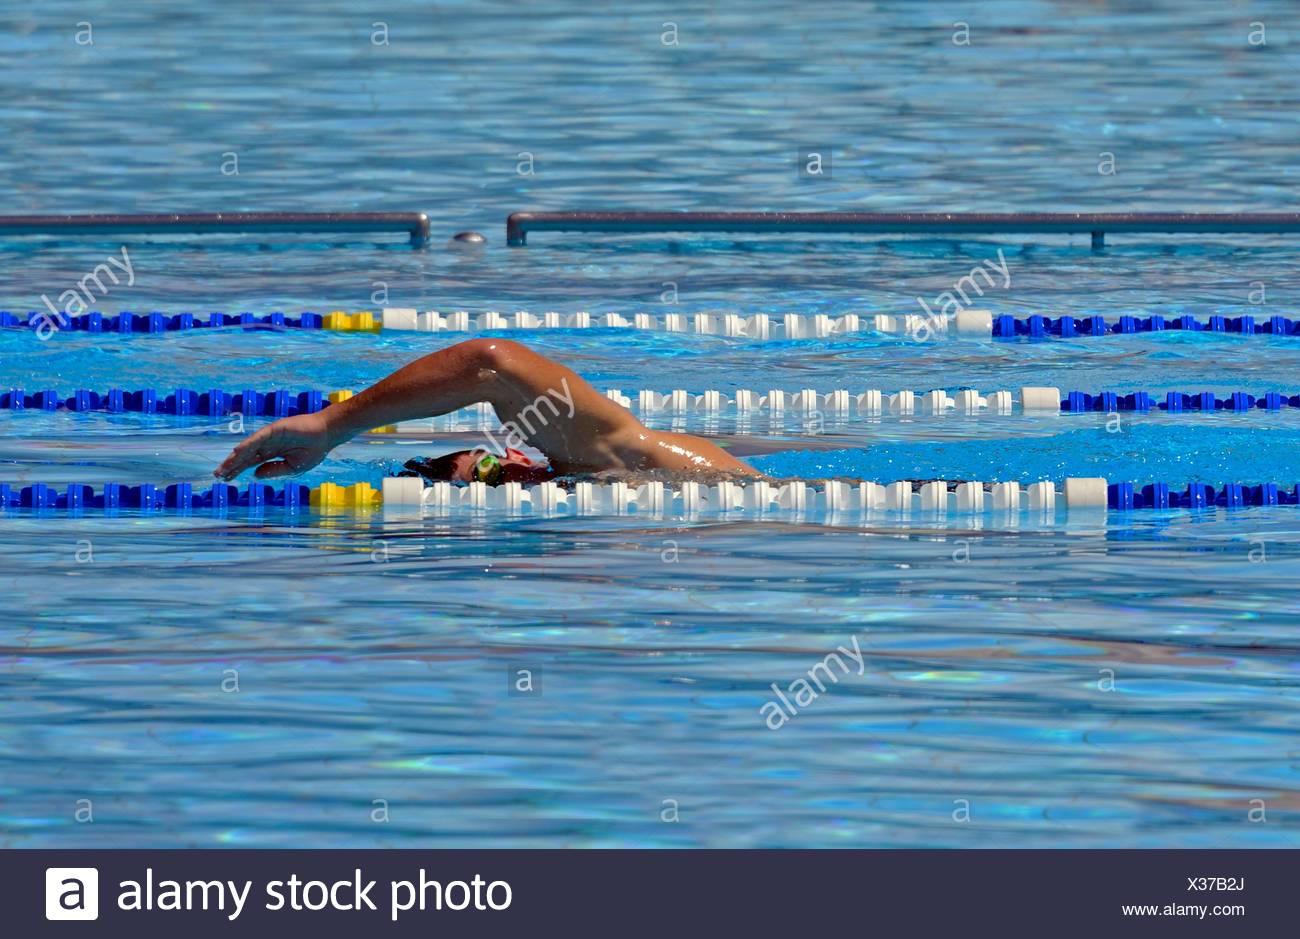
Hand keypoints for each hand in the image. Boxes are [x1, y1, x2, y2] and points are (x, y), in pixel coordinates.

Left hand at [214, 412, 336, 480]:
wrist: (327, 434)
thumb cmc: (314, 449)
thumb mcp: (293, 467)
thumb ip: (274, 471)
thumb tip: (254, 474)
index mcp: (273, 454)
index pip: (251, 463)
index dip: (238, 470)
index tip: (225, 479)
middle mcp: (268, 445)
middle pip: (246, 456)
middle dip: (232, 466)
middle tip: (217, 475)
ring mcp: (270, 436)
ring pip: (249, 448)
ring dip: (235, 458)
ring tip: (223, 468)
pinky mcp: (275, 429)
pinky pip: (258, 438)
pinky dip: (247, 445)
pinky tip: (237, 453)